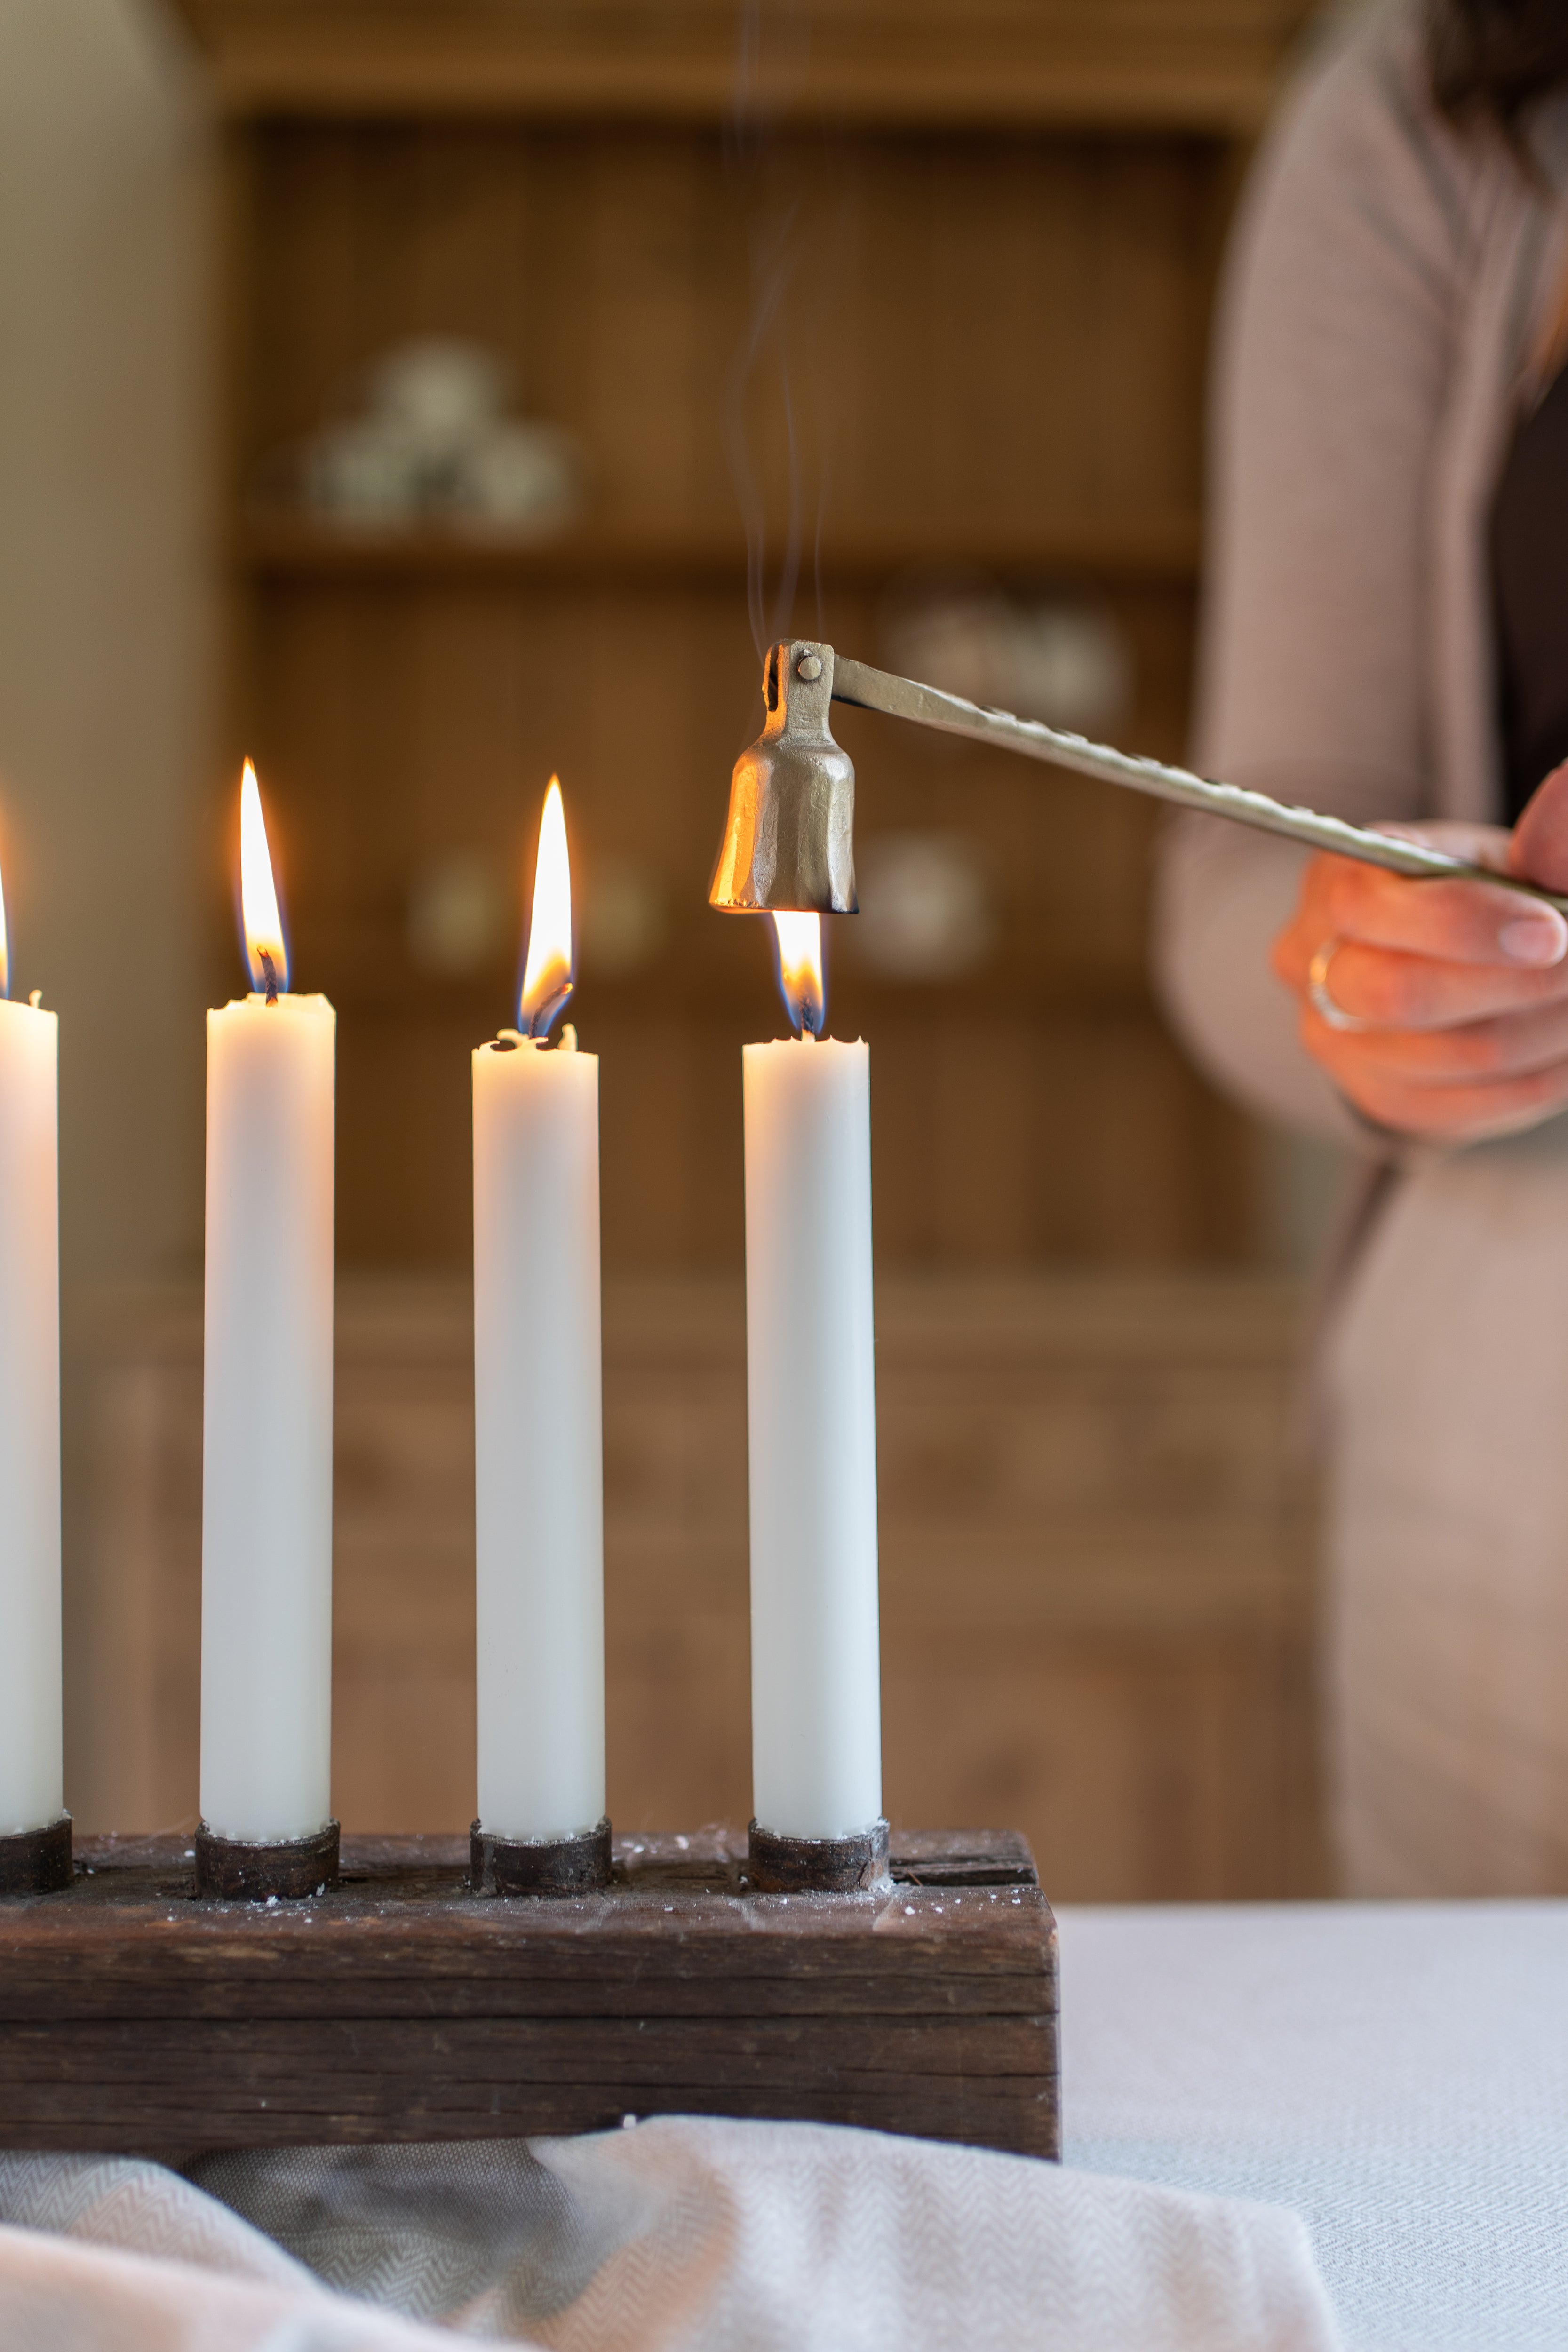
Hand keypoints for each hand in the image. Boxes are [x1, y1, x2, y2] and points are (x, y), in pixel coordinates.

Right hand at [1272, 759, 1567, 1141]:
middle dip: (1514, 985)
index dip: (1464, 923)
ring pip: (1454, 1055)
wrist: (1450, 971)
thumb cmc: (1483, 900)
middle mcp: (1311, 966)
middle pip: (1398, 995)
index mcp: (1332, 884)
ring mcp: (1336, 1043)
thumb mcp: (1508, 860)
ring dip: (1546, 1031)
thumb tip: (1567, 791)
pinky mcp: (1379, 1099)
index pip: (1364, 908)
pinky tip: (1563, 1046)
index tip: (1552, 930)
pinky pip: (1473, 1105)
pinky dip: (1539, 1077)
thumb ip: (1542, 838)